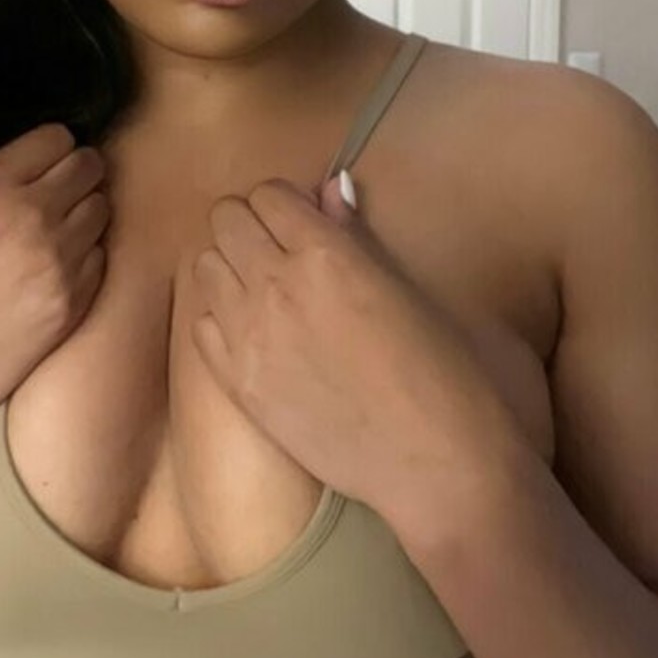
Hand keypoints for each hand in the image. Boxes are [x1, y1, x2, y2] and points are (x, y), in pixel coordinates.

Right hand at [0, 124, 109, 445]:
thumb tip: (24, 180)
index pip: (54, 138)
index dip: (51, 150)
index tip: (46, 164)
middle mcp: (31, 213)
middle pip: (88, 167)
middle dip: (77, 175)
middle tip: (60, 195)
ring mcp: (59, 259)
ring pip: (101, 210)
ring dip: (85, 215)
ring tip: (58, 236)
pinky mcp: (74, 302)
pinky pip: (101, 259)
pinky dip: (86, 259)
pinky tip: (57, 274)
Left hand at [189, 171, 521, 522]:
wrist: (438, 467)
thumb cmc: (455, 373)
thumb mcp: (414, 288)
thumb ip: (360, 235)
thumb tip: (331, 190)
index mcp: (327, 254)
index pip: (270, 194)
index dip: (290, 203)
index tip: (310, 221)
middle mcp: (276, 286)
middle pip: (226, 218)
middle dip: (252, 224)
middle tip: (286, 251)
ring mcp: (249, 339)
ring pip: (206, 266)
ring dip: (232, 267)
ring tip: (269, 291)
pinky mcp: (239, 387)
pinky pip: (202, 326)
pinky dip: (222, 319)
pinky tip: (258, 336)